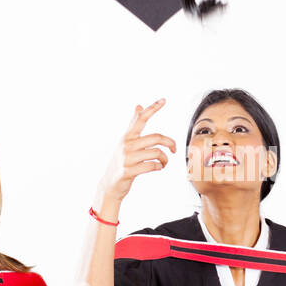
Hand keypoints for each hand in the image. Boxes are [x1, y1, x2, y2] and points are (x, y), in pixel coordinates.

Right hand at [94, 99, 176, 214]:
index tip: (164, 100)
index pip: (140, 119)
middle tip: (175, 149)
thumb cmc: (121, 162)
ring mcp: (127, 158)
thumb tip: (139, 105)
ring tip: (164, 162)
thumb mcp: (125, 141)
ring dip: (165, 159)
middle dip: (170, 143)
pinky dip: (159, 167)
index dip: (152, 108)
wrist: (110, 185)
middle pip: (156, 137)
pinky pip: (152, 166)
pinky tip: (158, 168)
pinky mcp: (129, 171)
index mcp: (127, 136)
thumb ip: (133, 124)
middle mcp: (126, 145)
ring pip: (156, 152)